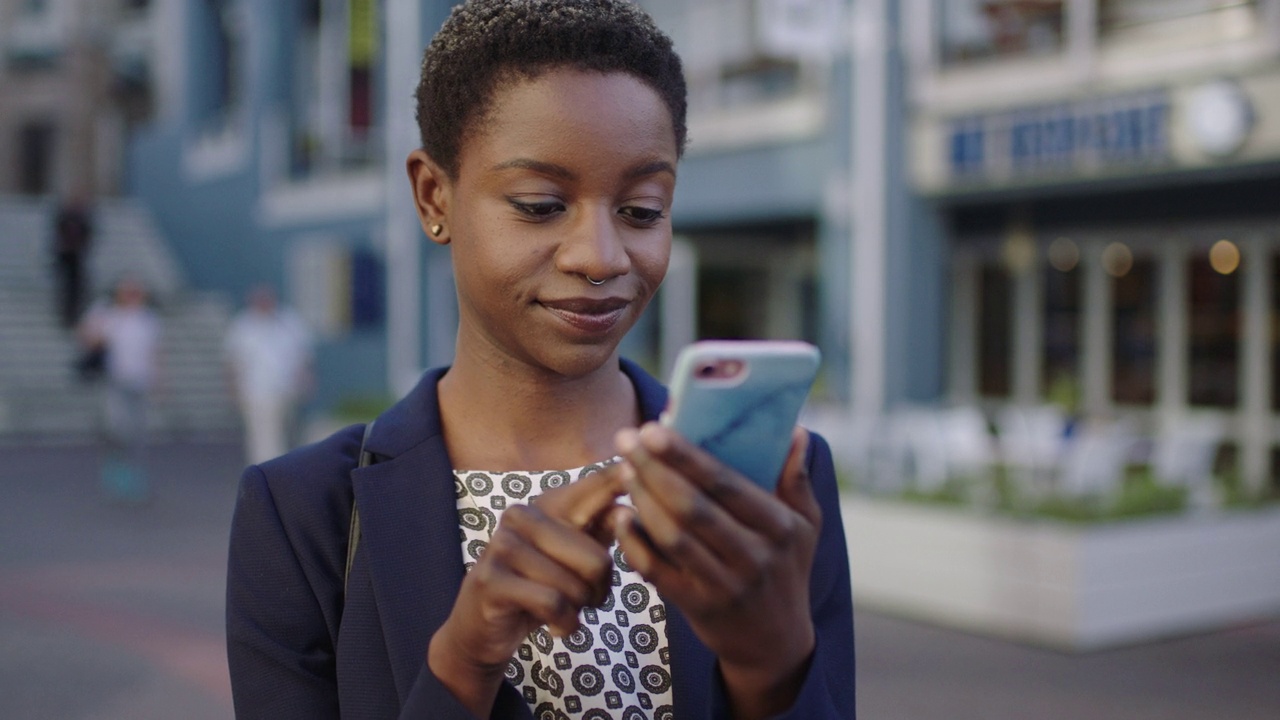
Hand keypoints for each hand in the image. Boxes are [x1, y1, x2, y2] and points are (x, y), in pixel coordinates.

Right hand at [428, 469, 623, 716]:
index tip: (638, 455)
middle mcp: (522, 516)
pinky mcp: (491, 580)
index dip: (616, 478)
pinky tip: (557, 628)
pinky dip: (564, 624)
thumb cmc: (538, 588)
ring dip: (578, 611)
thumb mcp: (574, 558)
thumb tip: (629, 507)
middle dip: (598, 592)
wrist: (482, 628)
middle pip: (596, 560)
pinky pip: (552, 604)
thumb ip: (601, 532)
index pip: (592, 488)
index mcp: (547, 505)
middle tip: (585, 600)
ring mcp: (503, 546)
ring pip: (574, 587)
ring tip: (566, 611)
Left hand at [609, 424, 821, 719]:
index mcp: (779, 528)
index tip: (655, 428)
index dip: (687, 456)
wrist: (776, 643)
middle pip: (693, 507)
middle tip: (626, 439)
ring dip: (642, 500)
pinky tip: (620, 516)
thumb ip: (796, 479)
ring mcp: (724, 585)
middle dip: (655, 469)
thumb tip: (796, 430)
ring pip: (673, 537)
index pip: (728, 485)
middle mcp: (753, 557)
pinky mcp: (698, 608)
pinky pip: (658, 571)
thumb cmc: (787, 569)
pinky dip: (634, 544)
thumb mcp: (805, 526)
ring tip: (624, 469)